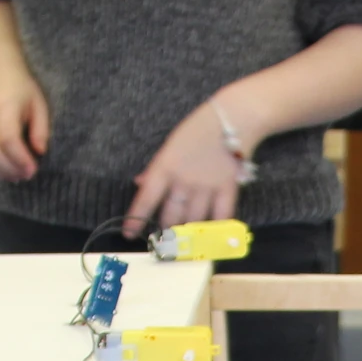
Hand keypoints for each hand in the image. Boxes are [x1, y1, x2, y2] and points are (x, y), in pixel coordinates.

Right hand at [0, 67, 49, 183]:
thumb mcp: (39, 104)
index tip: (32, 170)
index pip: (7, 138)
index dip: (19, 158)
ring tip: (14, 177)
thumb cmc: (23, 92)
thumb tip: (40, 151)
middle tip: (26, 175)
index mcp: (5, 106)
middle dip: (9, 169)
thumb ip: (41, 128)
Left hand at [126, 98, 246, 233]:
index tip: (130, 234)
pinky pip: (221, 217)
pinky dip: (215, 229)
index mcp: (165, 167)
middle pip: (171, 215)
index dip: (136, 218)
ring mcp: (206, 187)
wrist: (231, 120)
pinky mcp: (227, 190)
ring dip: (187, 232)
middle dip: (166, 229)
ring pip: (194, 220)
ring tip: (184, 240)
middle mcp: (184, 180)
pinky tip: (210, 238)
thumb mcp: (169, 146)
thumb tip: (140, 184)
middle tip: (164, 238)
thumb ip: (156, 168)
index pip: (146, 198)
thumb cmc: (197, 129)